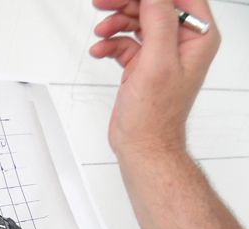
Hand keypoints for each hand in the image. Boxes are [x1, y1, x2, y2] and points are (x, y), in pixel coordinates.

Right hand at [89, 0, 219, 158]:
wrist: (141, 143)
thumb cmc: (155, 116)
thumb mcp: (158, 63)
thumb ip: (158, 22)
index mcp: (197, 37)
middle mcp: (181, 42)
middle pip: (153, 5)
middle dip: (127, 3)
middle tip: (104, 3)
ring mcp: (160, 53)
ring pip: (137, 20)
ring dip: (115, 22)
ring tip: (101, 33)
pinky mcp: (142, 64)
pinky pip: (125, 41)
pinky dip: (110, 43)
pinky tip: (101, 50)